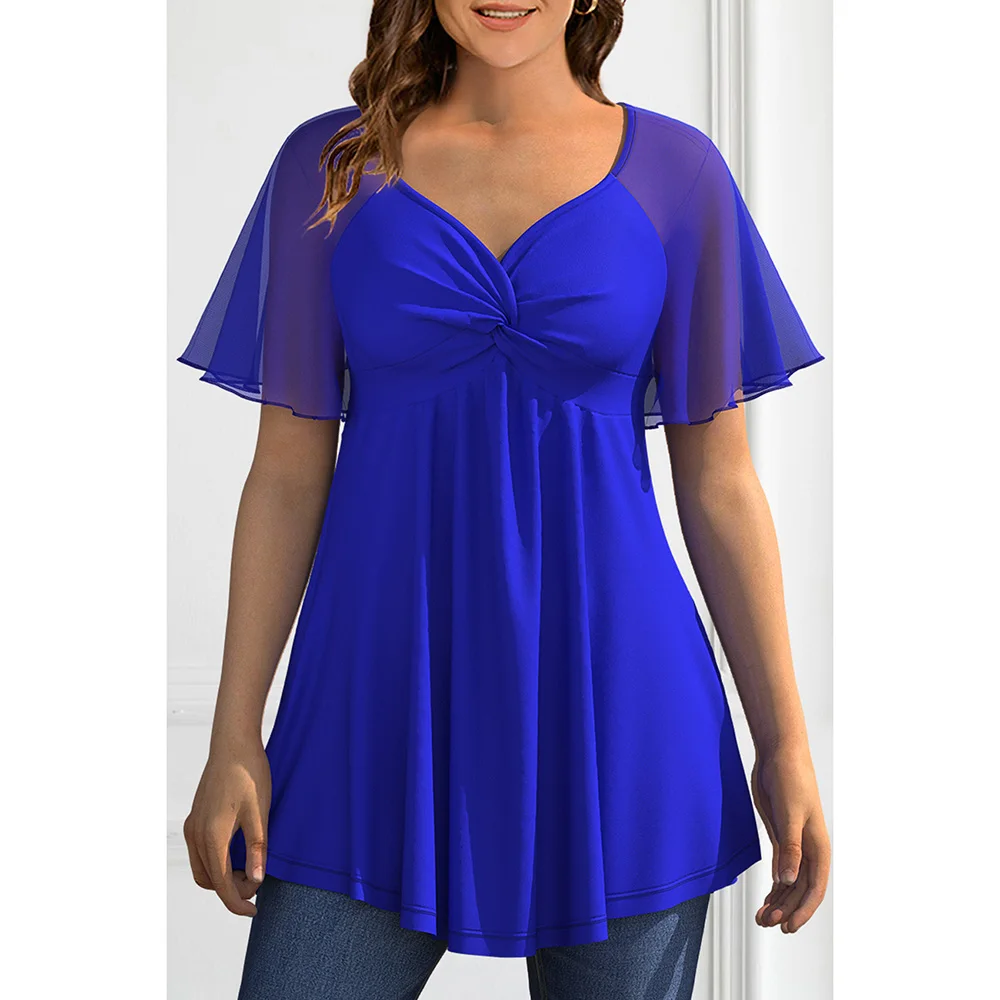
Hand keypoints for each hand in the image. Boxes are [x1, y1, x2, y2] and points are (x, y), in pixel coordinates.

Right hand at [182, 739, 271, 916]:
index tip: (254, 910)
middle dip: (230, 890)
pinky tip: (237, 852)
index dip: (237, 902)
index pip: (220, 885)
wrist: (233, 744)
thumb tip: (255, 880)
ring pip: (202, 867)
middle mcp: (196, 834)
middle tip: (256, 883)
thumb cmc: (249, 775)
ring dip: (222, 876)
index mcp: (212, 836)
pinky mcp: (195, 818)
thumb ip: (257, 849)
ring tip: (249, 868)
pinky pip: (201, 852)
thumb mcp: (260, 813)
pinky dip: (216, 861)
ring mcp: (192, 826)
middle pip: (209, 880)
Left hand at [750, 743, 829, 932]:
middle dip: (786, 909)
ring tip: (762, 918)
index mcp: (817, 847)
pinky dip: (775, 885)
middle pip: (799, 889)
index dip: (802, 910)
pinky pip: (781, 868)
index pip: (813, 887)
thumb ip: (790, 848)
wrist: (780, 756)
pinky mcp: (781, 836)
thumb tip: (787, 880)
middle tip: (766, 923)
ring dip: (778, 901)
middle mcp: (808, 850)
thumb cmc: (791, 780)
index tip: (788, 928)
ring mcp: (794, 844)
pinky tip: (768, 898)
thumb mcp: (790, 815)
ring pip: (789, 882)